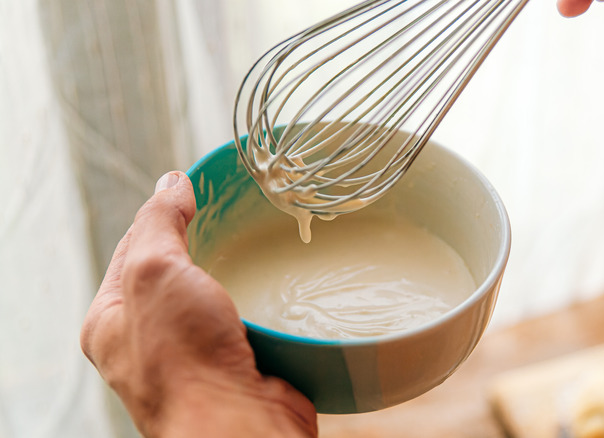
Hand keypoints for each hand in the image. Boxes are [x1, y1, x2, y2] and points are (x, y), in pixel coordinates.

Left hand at [80, 171, 316, 437]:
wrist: (238, 426)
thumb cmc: (185, 359)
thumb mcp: (155, 270)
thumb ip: (159, 221)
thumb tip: (172, 183)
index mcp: (112, 321)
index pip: (134, 248)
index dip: (161, 213)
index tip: (193, 186)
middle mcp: (150, 342)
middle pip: (178, 273)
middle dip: (204, 244)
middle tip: (232, 214)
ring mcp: (197, 357)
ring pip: (219, 298)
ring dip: (239, 276)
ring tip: (261, 246)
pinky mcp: (240, 367)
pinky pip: (253, 322)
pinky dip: (266, 305)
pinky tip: (280, 288)